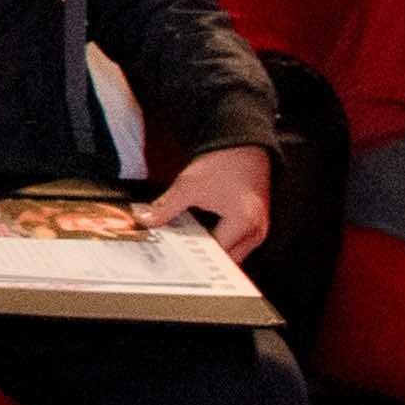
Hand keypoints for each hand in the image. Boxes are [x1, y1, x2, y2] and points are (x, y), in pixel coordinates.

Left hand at [148, 142, 274, 260]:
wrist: (241, 145)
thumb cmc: (222, 163)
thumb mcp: (188, 186)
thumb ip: (165, 208)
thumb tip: (145, 220)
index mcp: (242, 224)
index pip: (214, 253)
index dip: (191, 256)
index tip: (172, 258)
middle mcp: (256, 231)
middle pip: (226, 259)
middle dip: (202, 259)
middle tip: (177, 257)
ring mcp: (259, 229)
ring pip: (233, 254)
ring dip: (212, 252)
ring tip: (187, 248)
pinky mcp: (256, 225)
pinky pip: (238, 245)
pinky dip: (221, 243)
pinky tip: (201, 238)